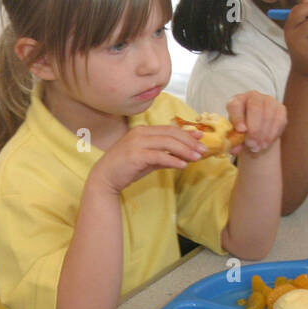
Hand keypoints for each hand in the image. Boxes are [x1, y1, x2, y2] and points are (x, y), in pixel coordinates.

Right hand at [90, 124, 205, 192]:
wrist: (104, 178)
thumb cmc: (125, 169)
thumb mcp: (147, 160)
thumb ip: (163, 156)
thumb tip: (183, 157)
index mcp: (142, 131)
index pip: (169, 129)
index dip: (186, 134)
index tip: (200, 139)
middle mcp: (140, 133)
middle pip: (171, 134)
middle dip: (189, 142)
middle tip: (203, 150)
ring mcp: (137, 143)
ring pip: (167, 143)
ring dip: (185, 150)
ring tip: (196, 158)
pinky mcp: (136, 155)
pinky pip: (159, 156)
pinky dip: (173, 160)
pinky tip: (183, 165)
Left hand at [225, 91, 286, 154]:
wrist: (257, 127)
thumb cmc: (242, 130)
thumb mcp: (235, 134)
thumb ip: (234, 140)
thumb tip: (233, 150)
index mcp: (237, 101)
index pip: (236, 105)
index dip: (238, 117)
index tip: (241, 130)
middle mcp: (253, 96)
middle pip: (255, 108)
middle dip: (254, 129)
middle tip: (251, 144)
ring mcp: (268, 100)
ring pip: (268, 115)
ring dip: (263, 134)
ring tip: (258, 147)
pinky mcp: (280, 108)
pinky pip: (279, 120)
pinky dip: (272, 134)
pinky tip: (266, 144)